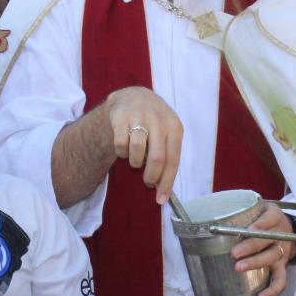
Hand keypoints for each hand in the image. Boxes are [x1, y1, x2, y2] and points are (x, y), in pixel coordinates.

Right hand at [104, 86, 184, 202]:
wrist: (134, 97)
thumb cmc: (154, 123)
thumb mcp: (167, 133)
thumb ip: (167, 156)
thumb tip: (163, 188)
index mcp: (174, 127)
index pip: (173, 160)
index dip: (167, 182)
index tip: (161, 199)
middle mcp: (159, 120)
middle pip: (157, 158)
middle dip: (151, 176)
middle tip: (147, 181)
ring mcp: (139, 116)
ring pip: (137, 151)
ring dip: (134, 162)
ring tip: (136, 158)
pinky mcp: (121, 116)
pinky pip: (120, 144)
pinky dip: (121, 152)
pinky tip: (125, 147)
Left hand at [229, 204, 295, 295]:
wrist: (286, 229)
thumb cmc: (263, 219)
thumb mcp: (257, 209)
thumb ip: (240, 213)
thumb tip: (208, 221)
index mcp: (274, 216)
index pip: (269, 218)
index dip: (260, 225)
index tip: (248, 230)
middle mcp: (281, 234)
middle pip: (268, 240)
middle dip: (251, 247)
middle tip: (234, 253)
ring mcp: (282, 251)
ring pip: (272, 257)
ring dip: (255, 263)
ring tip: (239, 268)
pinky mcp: (282, 266)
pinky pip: (280, 280)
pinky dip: (272, 290)